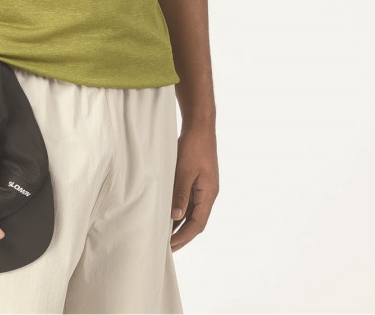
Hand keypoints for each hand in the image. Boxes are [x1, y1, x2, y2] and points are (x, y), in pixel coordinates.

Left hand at [169, 123, 218, 251]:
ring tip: (166, 233)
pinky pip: (190, 200)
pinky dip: (180, 209)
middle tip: (167, 247)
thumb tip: (176, 217)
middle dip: (183, 234)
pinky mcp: (198, 180)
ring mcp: (204, 187)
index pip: (198, 223)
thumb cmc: (193, 146)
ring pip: (193, 211)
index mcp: (208, 194)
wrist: (200, 126)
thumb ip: (180, 194)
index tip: (171, 246)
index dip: (185, 236)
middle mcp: (208, 193)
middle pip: (196, 221)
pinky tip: (169, 212)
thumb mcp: (184, 171)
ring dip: (181, 223)